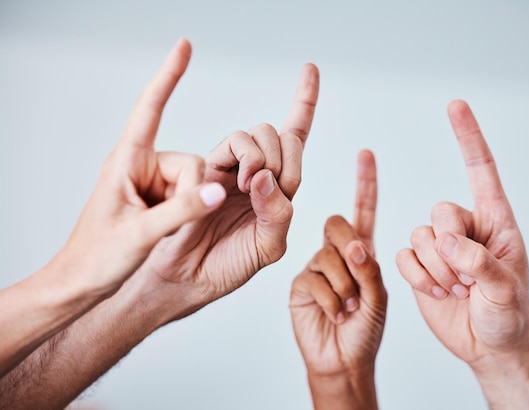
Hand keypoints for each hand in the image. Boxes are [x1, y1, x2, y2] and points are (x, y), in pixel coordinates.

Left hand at [50, 38, 226, 298]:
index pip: (150, 110)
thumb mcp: (140, 235)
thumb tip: (219, 190)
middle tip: (164, 224)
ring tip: (159, 232)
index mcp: (127, 161)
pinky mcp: (157, 199)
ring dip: (189, 207)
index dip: (169, 77)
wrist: (80, 283)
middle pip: (192, 163)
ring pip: (197, 181)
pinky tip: (167, 232)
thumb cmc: (96, 258)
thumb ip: (182, 211)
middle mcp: (140, 166)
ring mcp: (150, 183)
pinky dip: (188, 212)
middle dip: (192, 195)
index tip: (184, 47)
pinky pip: (191, 195)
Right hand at [128, 60, 319, 320]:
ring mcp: (232, 168)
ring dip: (263, 156)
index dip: (304, 103)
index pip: (296, 141)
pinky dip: (245, 158)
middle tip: (267, 187)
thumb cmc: (228, 265)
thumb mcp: (268, 247)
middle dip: (284, 156)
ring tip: (250, 187)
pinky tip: (240, 183)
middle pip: (282, 136)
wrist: (185, 277)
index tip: (310, 69)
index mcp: (277, 190)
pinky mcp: (208, 167)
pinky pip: (233, 144)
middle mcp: (257, 174)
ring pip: (257, 134)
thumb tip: (267, 175)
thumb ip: (279, 213)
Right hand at [290, 150, 386, 379]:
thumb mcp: (379, 297)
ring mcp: (316, 267)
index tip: (365, 155)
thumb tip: (355, 245)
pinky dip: (331, 299)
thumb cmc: (366, 329)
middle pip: (337, 223)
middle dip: (350, 250)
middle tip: (360, 281)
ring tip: (350, 308)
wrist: (344, 360)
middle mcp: (336, 253)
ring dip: (345, 285)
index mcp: (361, 251)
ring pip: (327, 254)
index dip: (365, 183)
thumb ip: (370, 269)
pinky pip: (313, 277)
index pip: (363, 210)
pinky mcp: (300, 284)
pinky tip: (336, 314)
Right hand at [396, 100, 528, 366]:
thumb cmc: (507, 315)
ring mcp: (440, 246)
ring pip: (418, 236)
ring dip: (434, 270)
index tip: (455, 106)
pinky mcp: (419, 264)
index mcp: (496, 223)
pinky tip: (436, 292)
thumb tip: (445, 240)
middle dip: (449, 250)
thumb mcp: (507, 292)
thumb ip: (480, 261)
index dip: (468, 138)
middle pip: (440, 211)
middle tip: (467, 280)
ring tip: (456, 292)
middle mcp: (465, 228)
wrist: (486, 344)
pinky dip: (416, 277)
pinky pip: (403, 256)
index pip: (481, 172)